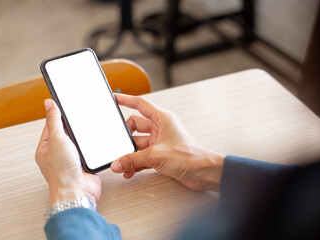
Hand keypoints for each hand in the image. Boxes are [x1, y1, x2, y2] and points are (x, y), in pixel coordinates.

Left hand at [35, 99, 100, 205]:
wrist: (78, 191)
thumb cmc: (62, 172)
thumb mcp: (56, 139)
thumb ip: (54, 120)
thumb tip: (49, 104)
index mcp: (46, 147)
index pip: (51, 125)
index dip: (59, 115)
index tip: (66, 104)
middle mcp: (58, 153)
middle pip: (67, 132)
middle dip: (74, 126)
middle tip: (80, 117)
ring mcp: (72, 158)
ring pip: (80, 141)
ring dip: (84, 137)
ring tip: (87, 131)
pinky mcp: (85, 163)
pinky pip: (90, 150)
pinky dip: (93, 146)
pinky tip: (95, 142)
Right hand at [110, 94, 224, 191]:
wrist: (204, 172)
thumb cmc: (190, 156)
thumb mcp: (156, 156)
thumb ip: (133, 159)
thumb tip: (117, 162)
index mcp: (162, 119)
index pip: (140, 104)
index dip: (126, 100)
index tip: (115, 98)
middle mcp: (161, 128)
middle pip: (136, 126)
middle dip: (125, 136)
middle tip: (117, 143)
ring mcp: (160, 142)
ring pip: (138, 143)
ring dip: (130, 153)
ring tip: (121, 162)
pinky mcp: (161, 155)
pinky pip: (142, 156)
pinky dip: (135, 162)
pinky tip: (129, 170)